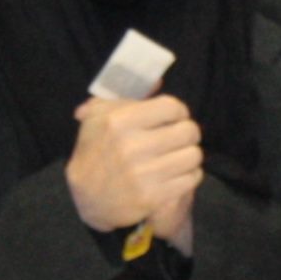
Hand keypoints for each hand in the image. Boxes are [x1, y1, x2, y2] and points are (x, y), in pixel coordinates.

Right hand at [69, 94, 202, 241]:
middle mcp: (132, 147)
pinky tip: (176, 174)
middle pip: (188, 131)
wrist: (86, 198)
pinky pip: (192, 179)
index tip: (175, 118)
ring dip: (189, 155)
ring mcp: (144, 175)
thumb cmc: (96, 151)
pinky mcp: (154, 198)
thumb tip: (158, 81)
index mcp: (119, 122)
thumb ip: (127, 95)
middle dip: (187, 133)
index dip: (178, 111)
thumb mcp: (99, 117)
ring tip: (177, 157)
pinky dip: (189, 176)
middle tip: (178, 138)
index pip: (172, 107)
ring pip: (194, 156)